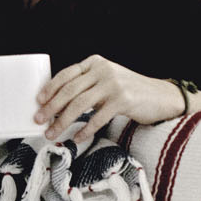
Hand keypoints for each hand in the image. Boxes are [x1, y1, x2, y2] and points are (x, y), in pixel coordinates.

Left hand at [35, 55, 182, 144]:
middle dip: (52, 107)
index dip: (50, 88)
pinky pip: (98, 118)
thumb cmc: (129, 91)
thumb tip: (57, 103)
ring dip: (63, 122)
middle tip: (39, 120)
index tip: (39, 101)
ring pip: (80, 105)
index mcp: (95, 62)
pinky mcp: (123, 100)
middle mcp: (103, 70)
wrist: (161, 96)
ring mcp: (113, 84)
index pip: (66, 74)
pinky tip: (77, 138)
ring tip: (52, 133)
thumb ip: (88, 84)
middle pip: (70, 90)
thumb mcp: (107, 80)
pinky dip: (85, 130)